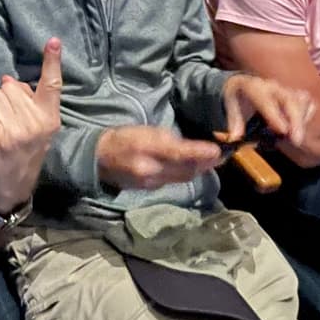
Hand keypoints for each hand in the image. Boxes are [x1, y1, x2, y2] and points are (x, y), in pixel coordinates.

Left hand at [0, 39, 61, 212]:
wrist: (13, 185)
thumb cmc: (27, 151)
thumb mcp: (40, 128)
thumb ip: (30, 101)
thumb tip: (10, 80)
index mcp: (49, 118)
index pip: (52, 85)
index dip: (52, 61)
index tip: (53, 40)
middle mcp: (34, 122)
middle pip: (12, 87)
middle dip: (7, 97)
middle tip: (10, 120)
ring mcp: (15, 129)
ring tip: (0, 126)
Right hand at [95, 125, 220, 190]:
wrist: (99, 159)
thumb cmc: (123, 138)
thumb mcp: (145, 130)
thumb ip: (168, 139)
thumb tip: (190, 147)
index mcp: (146, 148)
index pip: (178, 153)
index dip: (199, 153)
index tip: (217, 151)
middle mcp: (149, 169)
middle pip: (185, 170)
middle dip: (205, 163)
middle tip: (220, 156)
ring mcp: (150, 183)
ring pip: (182, 178)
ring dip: (198, 170)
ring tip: (211, 161)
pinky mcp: (150, 189)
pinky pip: (173, 182)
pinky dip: (184, 174)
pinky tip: (190, 167)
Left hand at [222, 74, 312, 144]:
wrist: (243, 82)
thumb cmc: (237, 96)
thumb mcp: (230, 107)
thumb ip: (234, 123)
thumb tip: (235, 138)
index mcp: (253, 87)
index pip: (265, 101)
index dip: (275, 116)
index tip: (283, 131)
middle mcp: (272, 86)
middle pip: (289, 100)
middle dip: (296, 121)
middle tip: (296, 141)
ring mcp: (285, 88)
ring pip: (301, 100)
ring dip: (302, 119)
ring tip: (296, 136)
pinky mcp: (295, 93)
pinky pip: (307, 102)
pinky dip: (307, 115)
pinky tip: (299, 127)